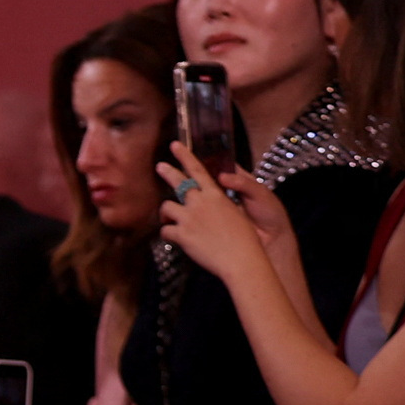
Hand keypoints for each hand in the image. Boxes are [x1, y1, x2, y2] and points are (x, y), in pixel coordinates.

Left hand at [155, 150, 289, 284]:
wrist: (242, 259)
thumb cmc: (244, 240)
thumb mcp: (235, 215)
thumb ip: (217, 207)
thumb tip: (207, 206)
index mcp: (215, 196)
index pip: (198, 171)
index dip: (185, 156)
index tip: (175, 146)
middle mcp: (200, 203)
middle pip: (179, 183)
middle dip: (168, 173)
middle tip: (160, 166)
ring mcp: (189, 218)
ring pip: (166, 207)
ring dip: (166, 214)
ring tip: (168, 220)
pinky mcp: (182, 234)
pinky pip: (165, 231)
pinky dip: (168, 235)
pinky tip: (174, 238)